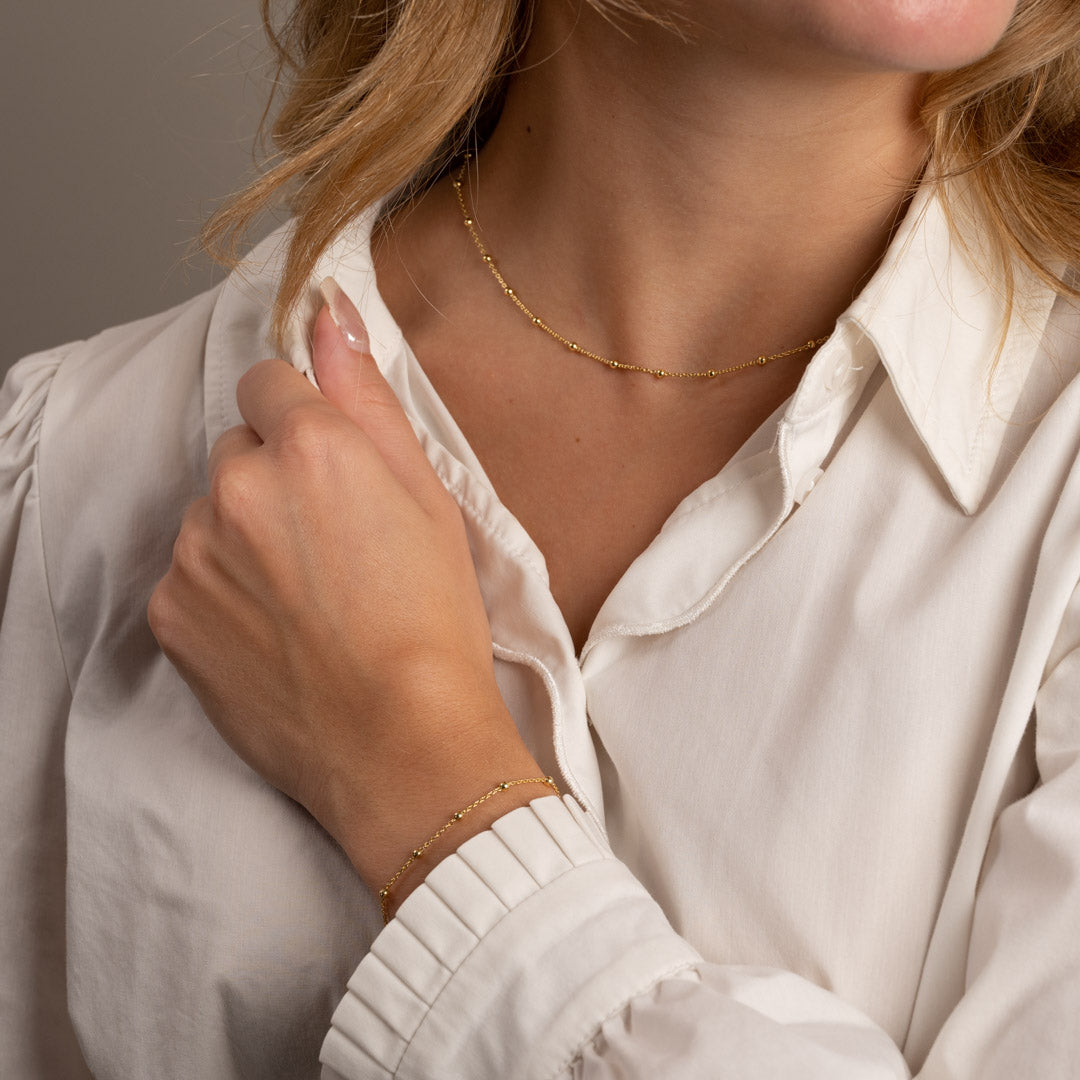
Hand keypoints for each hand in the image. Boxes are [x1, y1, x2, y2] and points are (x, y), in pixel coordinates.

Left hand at [148, 280, 542, 899]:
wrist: (398, 738)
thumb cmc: (432, 619)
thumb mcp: (428, 496)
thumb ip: (367, 396)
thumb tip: (329, 315)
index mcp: (309, 444)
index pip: (269, 382)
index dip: (304, 423)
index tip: (332, 472)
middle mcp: (236, 483)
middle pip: (237, 448)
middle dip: (274, 478)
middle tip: (332, 546)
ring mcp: (195, 550)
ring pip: (212, 512)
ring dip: (245, 534)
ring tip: (307, 598)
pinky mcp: (171, 610)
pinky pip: (190, 572)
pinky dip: (222, 589)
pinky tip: (275, 630)